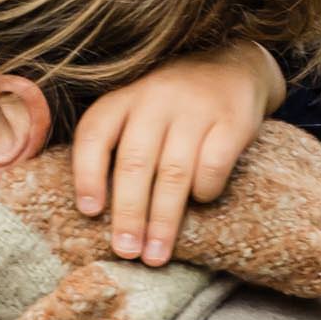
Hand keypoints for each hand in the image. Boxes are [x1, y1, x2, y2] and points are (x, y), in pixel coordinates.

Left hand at [71, 42, 284, 266]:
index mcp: (122, 99)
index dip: (88, 175)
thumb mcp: (134, 112)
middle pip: (134, 163)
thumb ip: (114, 148)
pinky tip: (200, 203)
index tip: (90, 212)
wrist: (231, 65)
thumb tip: (95, 213)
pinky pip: (214, 164)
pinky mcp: (232, 119)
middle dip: (129, 213)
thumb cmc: (170, 106)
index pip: (94, 135)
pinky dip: (205, 190)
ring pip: (173, 171)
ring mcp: (194, 108)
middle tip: (126, 251)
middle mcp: (154, 99)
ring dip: (163, 220)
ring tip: (156, 254)